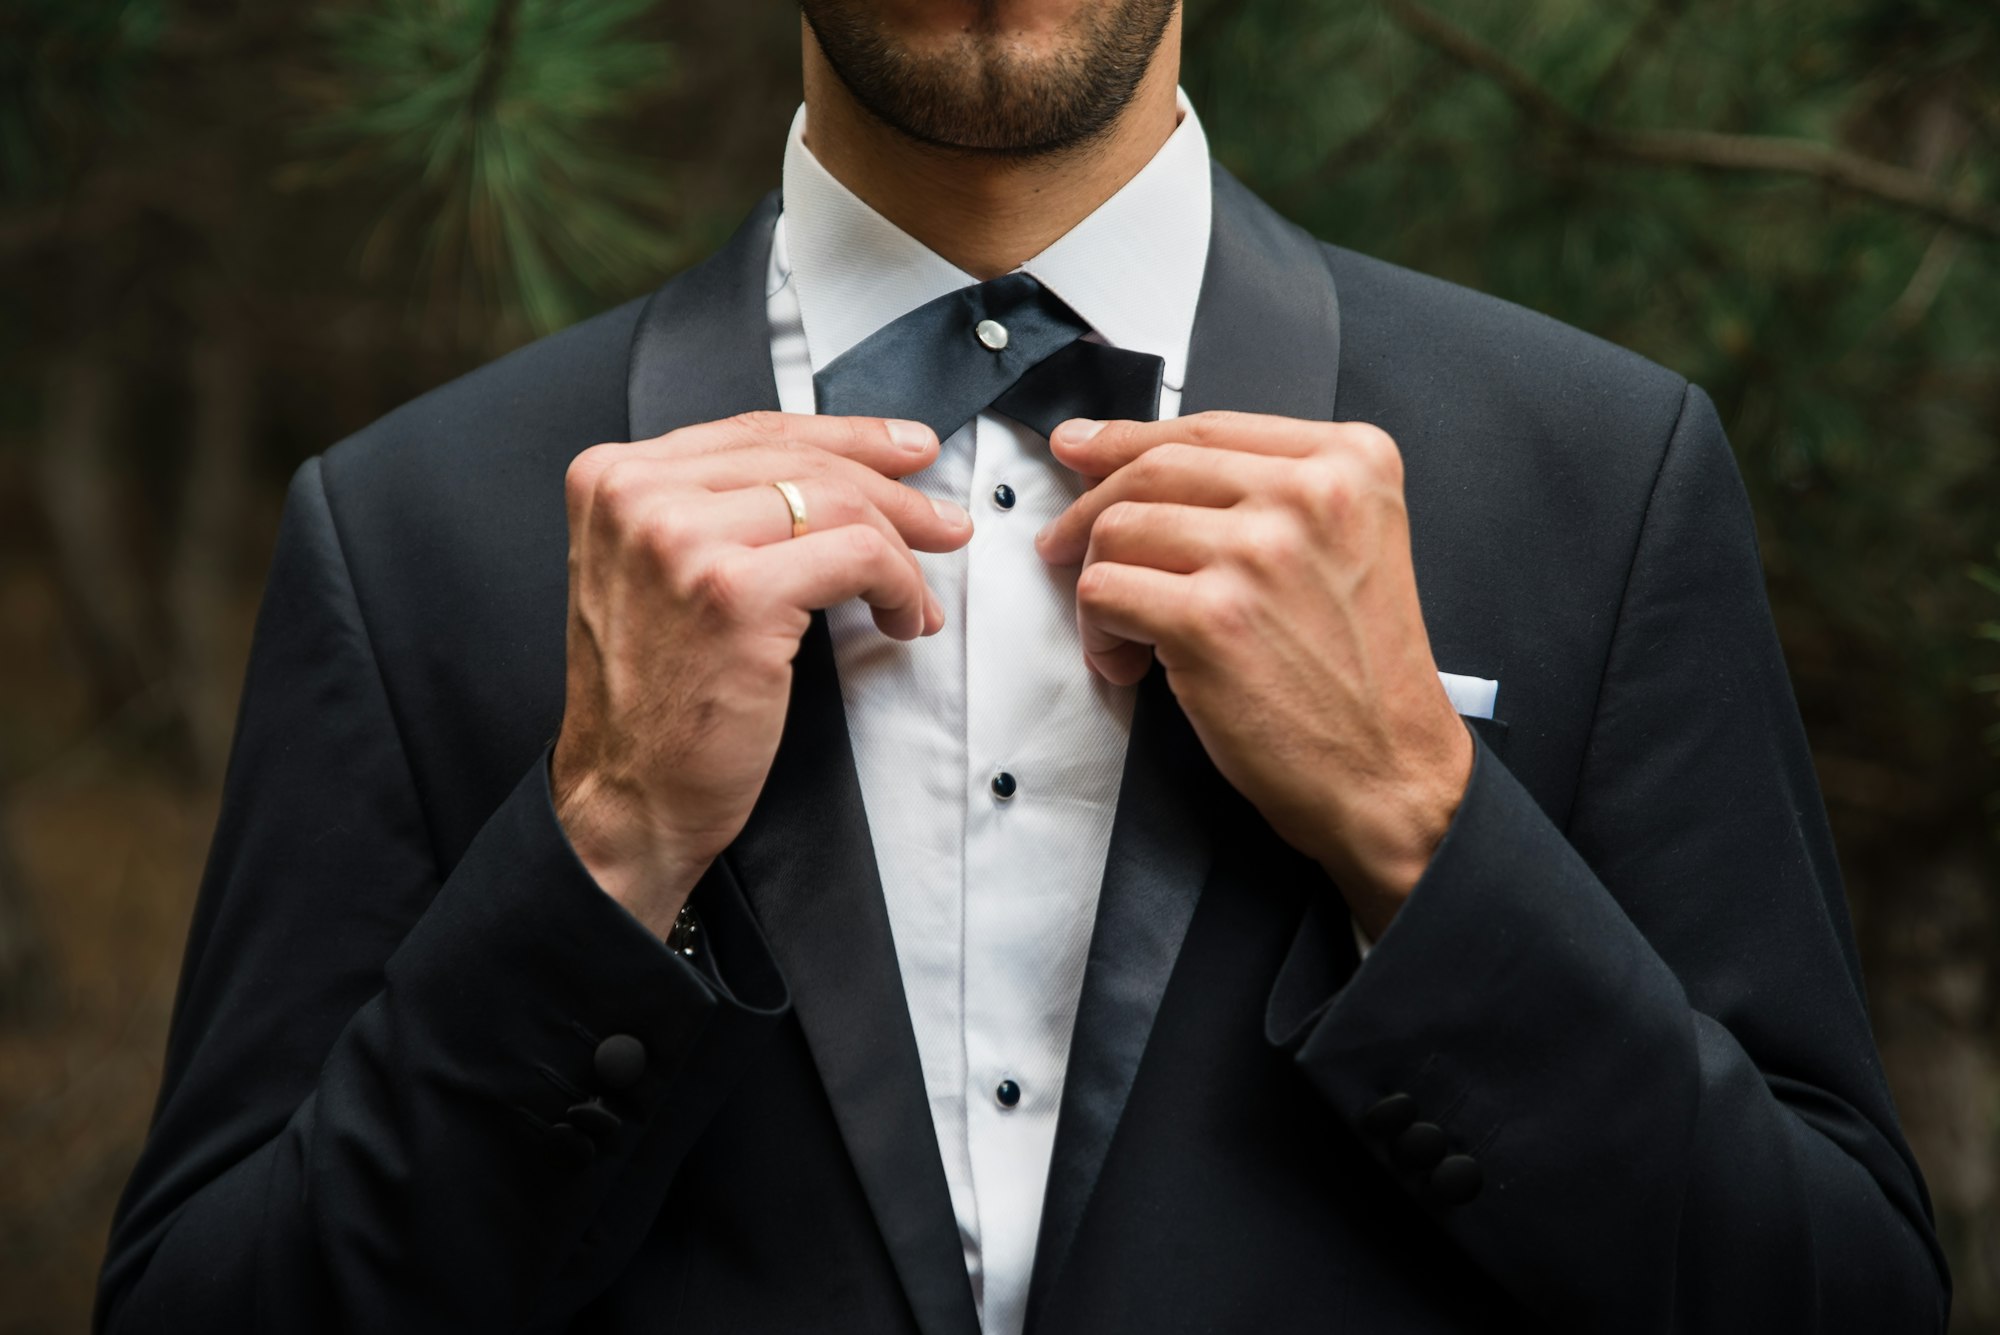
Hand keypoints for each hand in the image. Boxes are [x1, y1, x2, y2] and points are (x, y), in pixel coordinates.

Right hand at [553, 412, 972, 936]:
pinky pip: (858, 556)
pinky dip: (900, 586)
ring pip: (838, 502)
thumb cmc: (658, 699)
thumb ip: (719, 511)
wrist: (628, 794)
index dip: (847, 435)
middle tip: (945, 521)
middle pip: (801, 460)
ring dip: (902, 550)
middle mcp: (637, 496)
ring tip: (920, 595)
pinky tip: (905, 620)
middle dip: (894, 489)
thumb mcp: (663, 574)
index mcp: (612, 478)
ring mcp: (680, 540)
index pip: (755, 431)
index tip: (908, 450)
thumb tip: (842, 470)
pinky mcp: (732, 593)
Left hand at [1034, 412, 1471, 936]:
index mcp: (1349, 462)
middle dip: (1088, 510)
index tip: (1081, 446)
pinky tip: (1128, 661)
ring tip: (1123, 634)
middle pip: (1153, 470)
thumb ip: (1266, 493)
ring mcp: (1259, 553)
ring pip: (1117, 529)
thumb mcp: (1346, 546)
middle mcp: (1309, 494)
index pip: (1206, 427)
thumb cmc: (1361, 674)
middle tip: (1061, 543)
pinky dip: (1098, 630)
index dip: (1126, 438)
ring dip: (1097, 585)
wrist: (1389, 769)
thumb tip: (1136, 463)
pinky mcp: (1213, 618)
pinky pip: (1104, 590)